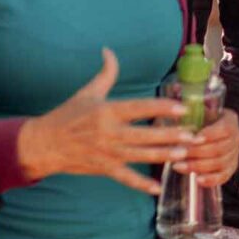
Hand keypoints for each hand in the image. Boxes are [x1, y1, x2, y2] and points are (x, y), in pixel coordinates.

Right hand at [17, 48, 191, 194]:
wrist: (45, 144)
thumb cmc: (68, 115)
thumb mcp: (87, 92)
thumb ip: (105, 73)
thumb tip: (108, 50)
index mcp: (107, 111)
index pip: (139, 108)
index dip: (161, 108)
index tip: (181, 107)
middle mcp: (109, 133)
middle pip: (145, 135)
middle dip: (171, 136)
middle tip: (193, 135)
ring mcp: (107, 153)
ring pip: (141, 156)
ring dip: (164, 155)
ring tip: (184, 153)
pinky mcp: (104, 169)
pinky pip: (126, 178)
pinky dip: (141, 185)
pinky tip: (158, 188)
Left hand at [173, 109, 238, 186]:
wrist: (205, 132)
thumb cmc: (199, 120)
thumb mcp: (197, 112)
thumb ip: (192, 111)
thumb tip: (181, 110)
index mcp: (231, 120)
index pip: (225, 129)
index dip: (210, 135)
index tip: (193, 139)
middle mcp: (236, 137)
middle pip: (220, 148)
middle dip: (197, 152)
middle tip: (179, 153)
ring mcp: (235, 154)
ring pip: (219, 163)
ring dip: (198, 166)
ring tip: (179, 166)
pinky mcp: (231, 169)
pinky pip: (223, 177)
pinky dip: (210, 179)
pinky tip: (197, 179)